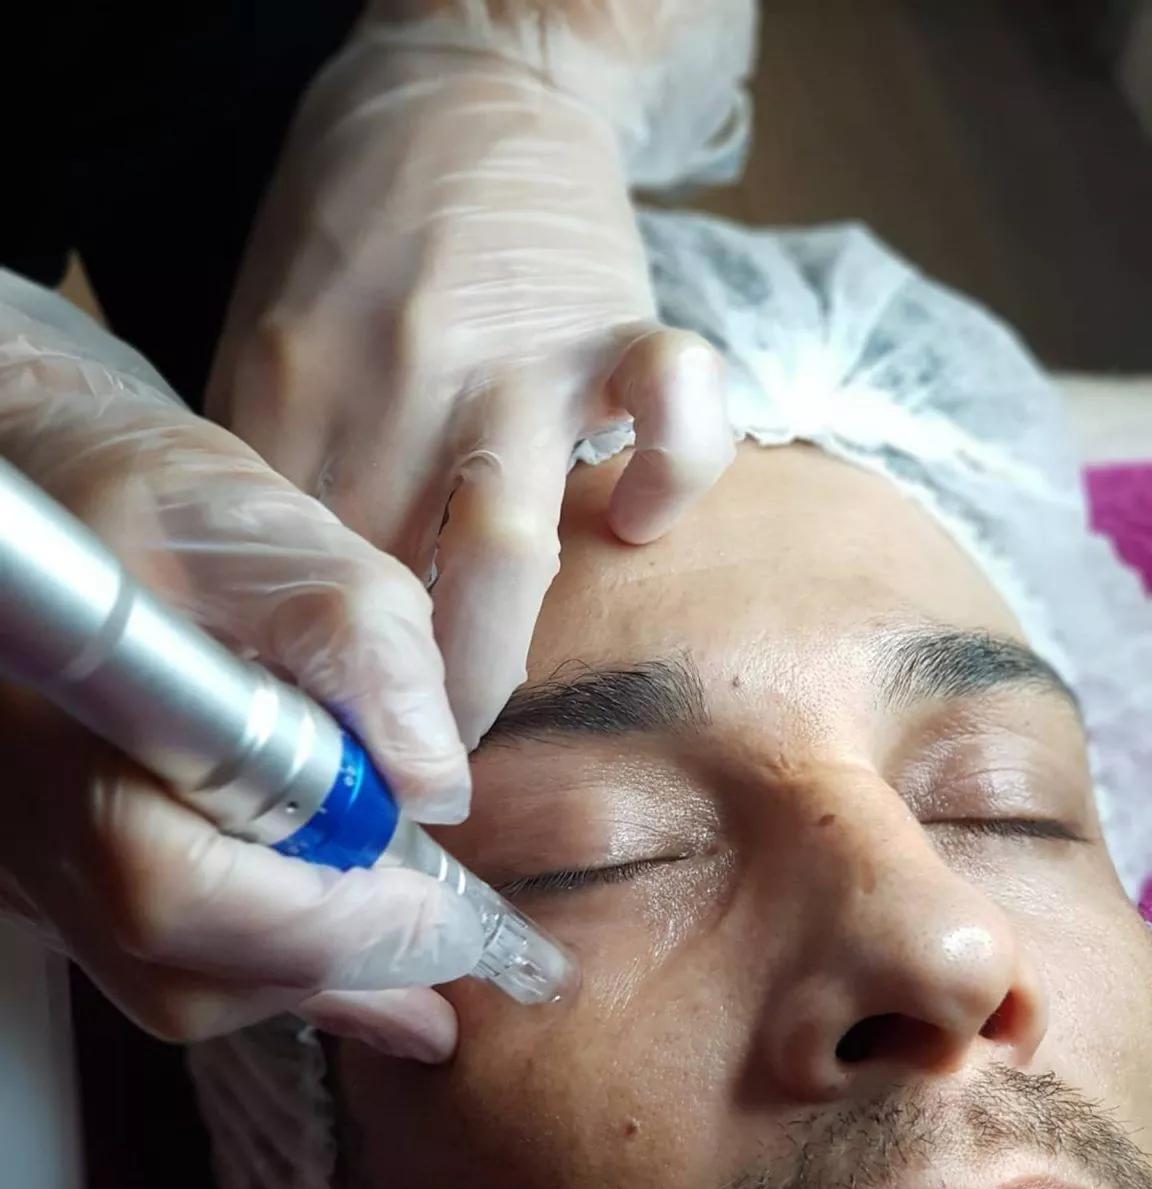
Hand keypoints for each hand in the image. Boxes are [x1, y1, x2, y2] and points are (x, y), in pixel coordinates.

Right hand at [0, 275, 483, 1058]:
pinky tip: (359, 954)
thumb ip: (354, 640)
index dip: (320, 925)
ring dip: (311, 973)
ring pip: (173, 977)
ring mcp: (36, 858)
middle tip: (450, 938)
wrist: (49, 492)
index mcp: (62, 735)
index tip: (438, 914)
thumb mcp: (260, 530)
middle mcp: (28, 821)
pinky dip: (272, 963)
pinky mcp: (65, 871)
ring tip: (423, 946)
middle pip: (176, 964)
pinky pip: (166, 957)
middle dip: (335, 963)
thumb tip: (431, 781)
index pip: (173, 888)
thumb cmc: (140, 500)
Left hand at [209, 39, 734, 745]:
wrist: (457, 82)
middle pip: (390, 599)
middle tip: (413, 772)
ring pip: (503, 556)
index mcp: (291, 395)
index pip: (294, 583)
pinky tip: (644, 519)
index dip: (309, 686)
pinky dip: (675, 475)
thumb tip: (292, 612)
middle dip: (404, 716)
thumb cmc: (354, 231)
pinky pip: (671, 408)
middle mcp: (393, 391)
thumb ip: (280, 470)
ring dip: (496, 662)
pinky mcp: (606, 325)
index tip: (323, 750)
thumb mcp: (267, 343)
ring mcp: (509, 362)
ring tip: (489, 722)